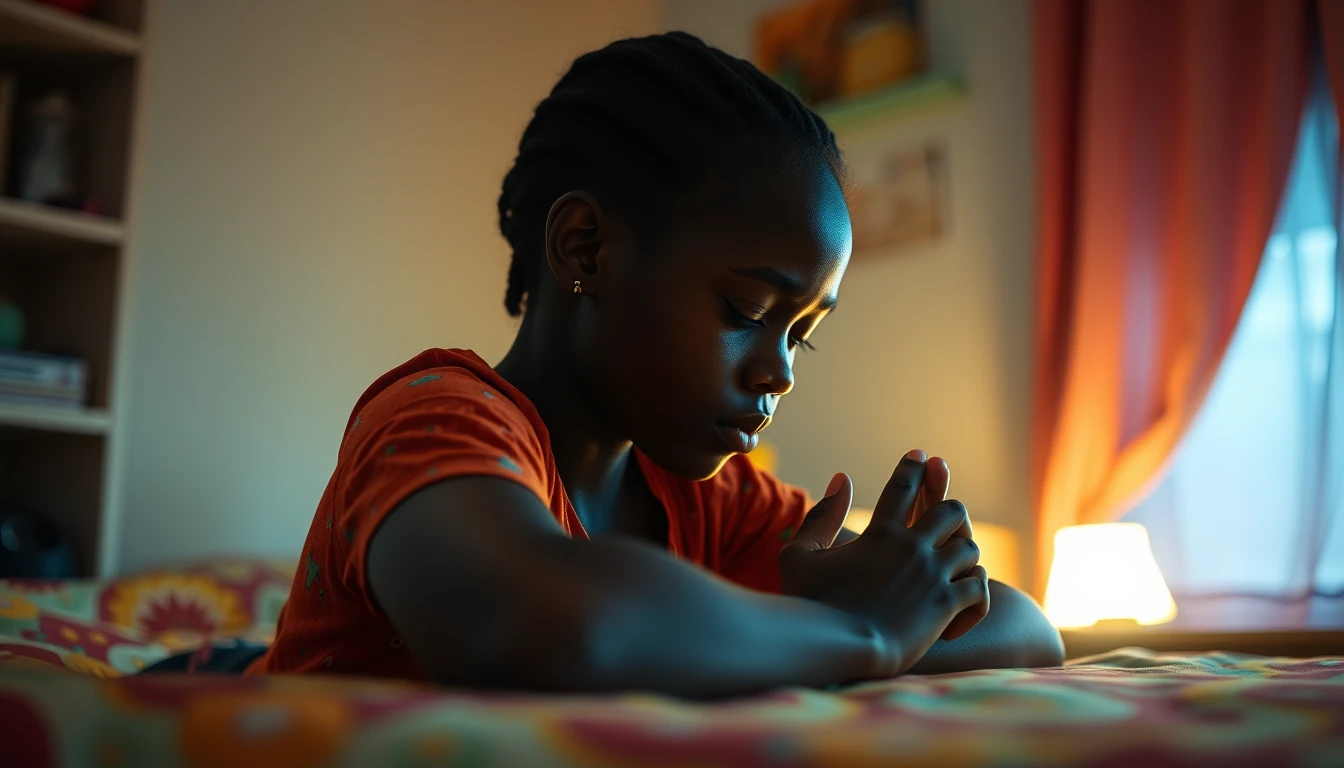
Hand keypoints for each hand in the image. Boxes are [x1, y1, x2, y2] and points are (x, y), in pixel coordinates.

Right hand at [779, 451, 989, 676]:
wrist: (840, 649)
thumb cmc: (813, 604)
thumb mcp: (800, 556)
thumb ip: (820, 516)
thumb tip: (841, 478)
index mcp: (881, 533)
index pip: (902, 487)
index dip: (911, 468)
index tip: (919, 456)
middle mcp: (913, 549)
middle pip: (951, 511)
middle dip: (949, 512)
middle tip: (944, 518)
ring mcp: (933, 577)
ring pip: (969, 548)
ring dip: (963, 554)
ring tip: (955, 563)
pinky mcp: (947, 607)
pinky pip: (979, 588)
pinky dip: (974, 593)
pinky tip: (961, 604)